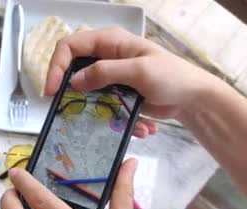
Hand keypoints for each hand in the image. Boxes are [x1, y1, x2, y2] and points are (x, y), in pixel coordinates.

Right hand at [46, 27, 218, 137]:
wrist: (194, 98)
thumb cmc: (172, 77)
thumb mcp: (139, 72)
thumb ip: (105, 72)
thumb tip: (74, 80)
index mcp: (110, 42)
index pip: (70, 46)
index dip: (56, 66)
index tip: (52, 91)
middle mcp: (106, 57)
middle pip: (73, 71)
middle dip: (72, 94)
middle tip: (69, 112)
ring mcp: (111, 77)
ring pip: (87, 94)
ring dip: (98, 112)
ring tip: (119, 123)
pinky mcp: (117, 96)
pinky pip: (104, 107)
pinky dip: (116, 119)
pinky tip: (141, 127)